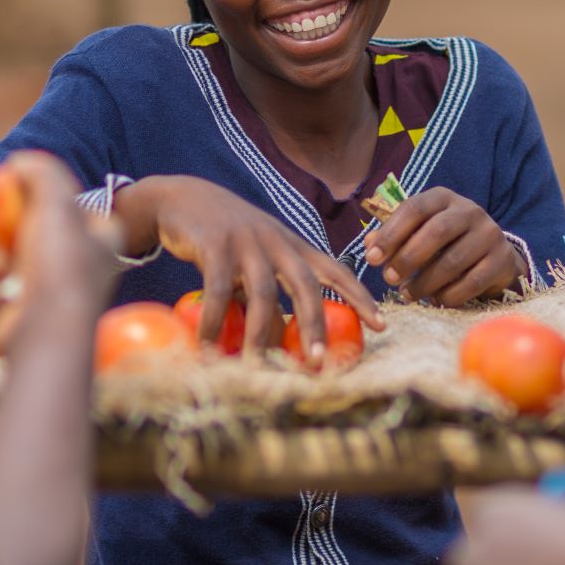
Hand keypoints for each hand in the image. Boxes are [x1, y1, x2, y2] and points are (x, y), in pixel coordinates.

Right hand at [0, 153, 114, 351]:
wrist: (46, 334)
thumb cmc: (59, 265)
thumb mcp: (57, 204)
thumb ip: (41, 174)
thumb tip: (21, 162)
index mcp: (100, 242)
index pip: (72, 209)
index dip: (40, 199)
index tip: (12, 193)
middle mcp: (78, 271)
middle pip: (28, 238)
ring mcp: (48, 300)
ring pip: (3, 269)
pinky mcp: (20, 324)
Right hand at [117, 176, 381, 362]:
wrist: (183, 198)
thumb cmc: (227, 237)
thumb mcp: (257, 259)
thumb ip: (272, 292)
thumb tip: (281, 338)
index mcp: (294, 245)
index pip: (336, 270)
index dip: (360, 297)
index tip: (381, 325)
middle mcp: (277, 241)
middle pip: (306, 285)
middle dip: (315, 325)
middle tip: (317, 362)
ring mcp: (246, 241)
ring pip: (263, 292)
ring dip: (261, 333)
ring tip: (256, 366)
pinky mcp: (215, 245)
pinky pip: (219, 290)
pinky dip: (215, 321)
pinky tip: (209, 345)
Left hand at [363, 188, 523, 304]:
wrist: (492, 252)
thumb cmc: (445, 241)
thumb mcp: (418, 231)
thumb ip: (392, 236)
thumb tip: (369, 245)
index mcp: (443, 198)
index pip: (415, 208)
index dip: (391, 233)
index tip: (372, 258)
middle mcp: (470, 210)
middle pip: (437, 232)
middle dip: (408, 258)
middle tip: (388, 279)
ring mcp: (490, 234)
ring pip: (454, 260)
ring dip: (425, 282)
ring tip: (407, 294)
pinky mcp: (501, 260)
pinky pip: (472, 282)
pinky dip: (449, 295)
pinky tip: (435, 300)